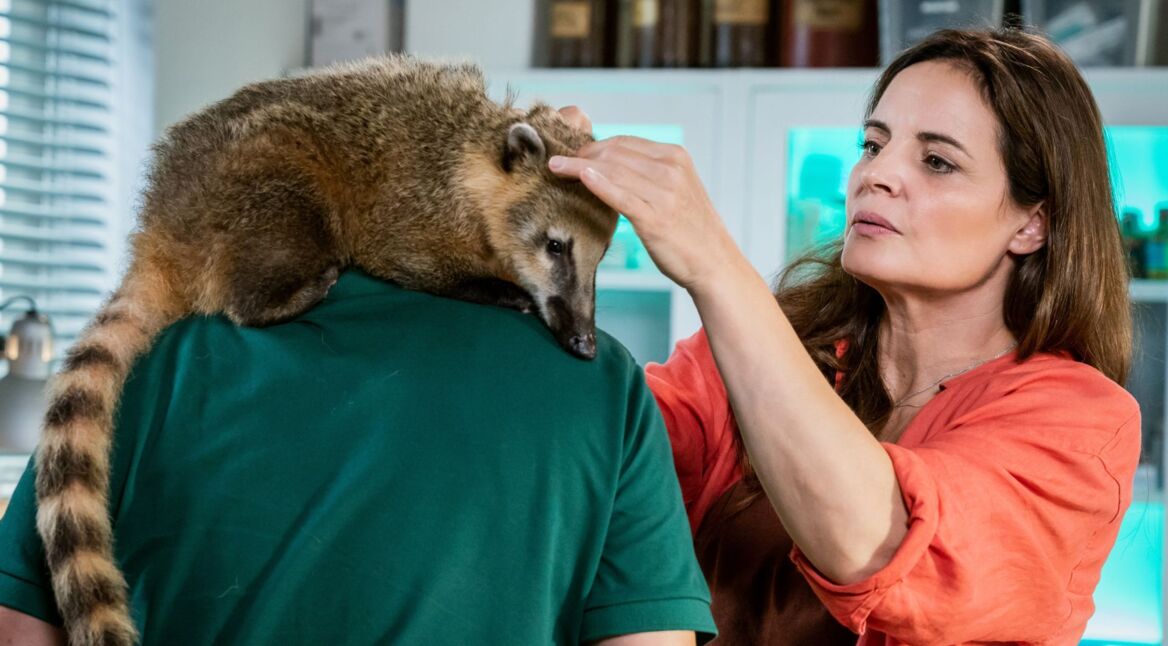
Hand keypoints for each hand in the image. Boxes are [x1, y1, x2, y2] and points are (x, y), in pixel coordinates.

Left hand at [550, 107, 741, 293]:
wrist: (714, 262)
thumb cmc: (690, 229)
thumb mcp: (675, 189)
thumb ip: (649, 174)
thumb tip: (610, 166)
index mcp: (675, 157)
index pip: (625, 142)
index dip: (594, 146)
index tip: (574, 154)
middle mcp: (671, 169)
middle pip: (615, 152)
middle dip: (582, 154)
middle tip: (559, 162)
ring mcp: (664, 192)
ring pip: (612, 170)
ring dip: (579, 166)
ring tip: (556, 168)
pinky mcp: (655, 217)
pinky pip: (619, 195)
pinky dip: (597, 183)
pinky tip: (579, 177)